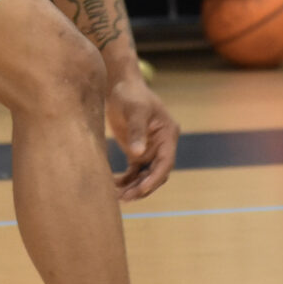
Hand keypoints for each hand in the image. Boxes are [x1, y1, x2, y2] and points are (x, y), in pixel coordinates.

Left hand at [106, 75, 178, 199]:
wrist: (119, 85)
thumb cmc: (130, 93)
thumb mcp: (135, 109)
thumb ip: (137, 130)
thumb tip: (138, 154)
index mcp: (168, 135)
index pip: (165, 162)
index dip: (155, 178)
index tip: (142, 189)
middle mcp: (162, 145)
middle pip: (155, 173)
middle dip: (142, 187)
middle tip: (126, 198)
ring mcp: (149, 149)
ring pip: (144, 175)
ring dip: (133, 187)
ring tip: (118, 198)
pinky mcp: (136, 151)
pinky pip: (133, 171)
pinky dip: (126, 180)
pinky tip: (114, 187)